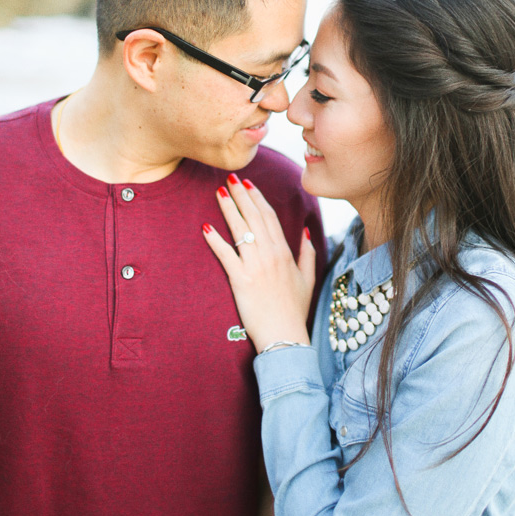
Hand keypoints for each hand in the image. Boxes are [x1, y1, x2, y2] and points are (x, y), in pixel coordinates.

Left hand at [203, 175, 315, 353]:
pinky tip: (206, 228)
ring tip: (218, 193)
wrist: (285, 336)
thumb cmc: (295, 311)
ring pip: (240, 230)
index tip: (248, 184)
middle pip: (253, 217)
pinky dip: (215, 240)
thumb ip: (307, 253)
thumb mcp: (308, 279)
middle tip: (229, 179)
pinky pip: (226, 255)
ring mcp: (256, 266)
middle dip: (241, 196)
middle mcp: (271, 254)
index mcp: (285, 252)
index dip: (257, 198)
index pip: (269, 217)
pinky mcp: (242, 280)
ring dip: (228, 209)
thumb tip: (305, 231)